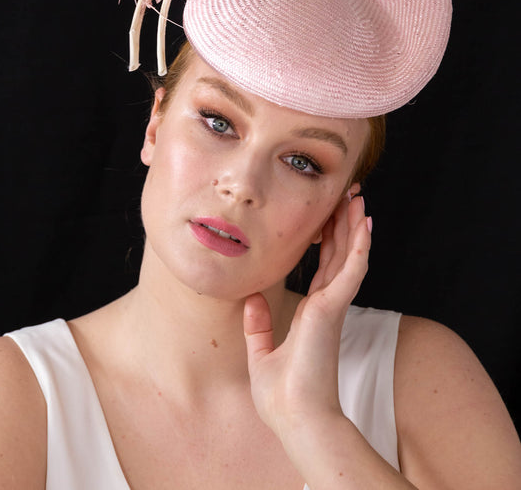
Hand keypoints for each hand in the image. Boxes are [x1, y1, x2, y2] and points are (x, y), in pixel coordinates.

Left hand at [243, 193, 371, 439]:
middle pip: (339, 255)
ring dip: (354, 227)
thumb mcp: (261, 353)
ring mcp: (332, 306)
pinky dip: (359, 247)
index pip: (324, 267)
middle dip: (344, 224)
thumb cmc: (281, 396)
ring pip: (349, 256)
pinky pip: (350, 271)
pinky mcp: (332, 310)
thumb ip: (258, 326)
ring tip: (358, 199)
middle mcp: (326, 306)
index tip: (330, 214)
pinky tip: (364, 225)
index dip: (329, 239)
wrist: (294, 418)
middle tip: (349, 195)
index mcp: (313, 313)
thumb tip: (250, 299)